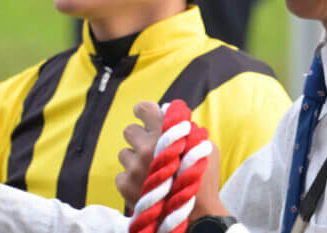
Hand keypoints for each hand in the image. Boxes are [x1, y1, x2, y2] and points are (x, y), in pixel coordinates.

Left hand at [115, 102, 226, 221]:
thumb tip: (170, 115)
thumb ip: (187, 129)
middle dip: (140, 138)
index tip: (145, 117)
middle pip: (130, 130)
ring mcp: (134, 167)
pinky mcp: (125, 185)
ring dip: (136, 161)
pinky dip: (131, 180)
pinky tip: (147, 187)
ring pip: (125, 154)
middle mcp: (146, 147)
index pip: (143, 108)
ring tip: (152, 173)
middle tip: (151, 149)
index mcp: (164, 133)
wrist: (198, 219)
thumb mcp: (204, 147)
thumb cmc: (204, 181)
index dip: (144, 111)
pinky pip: (121, 174)